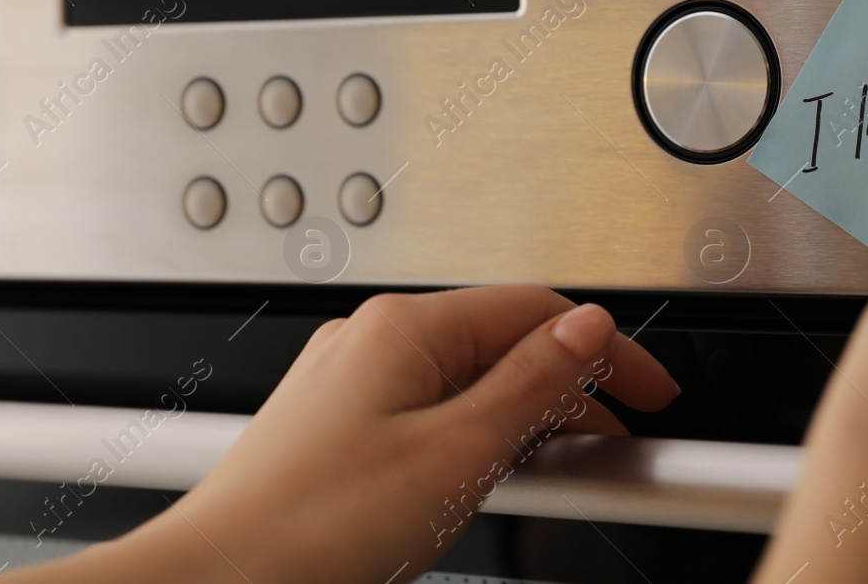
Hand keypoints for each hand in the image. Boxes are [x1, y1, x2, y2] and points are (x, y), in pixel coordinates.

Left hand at [0, 285, 678, 583]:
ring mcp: (350, 381)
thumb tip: (589, 330)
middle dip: (572, 390)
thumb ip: (534, 384)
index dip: (610, 352)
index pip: (537, 309)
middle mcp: (373, 339)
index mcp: (405, 328)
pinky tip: (491, 479)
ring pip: (467, 380)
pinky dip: (476, 438)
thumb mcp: (458, 454)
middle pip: (503, 343)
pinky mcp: (336, 426)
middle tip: (622, 447)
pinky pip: (428, 410)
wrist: (214, 581)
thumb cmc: (314, 526)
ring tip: (566, 473)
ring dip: (526, 419)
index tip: (654, 395)